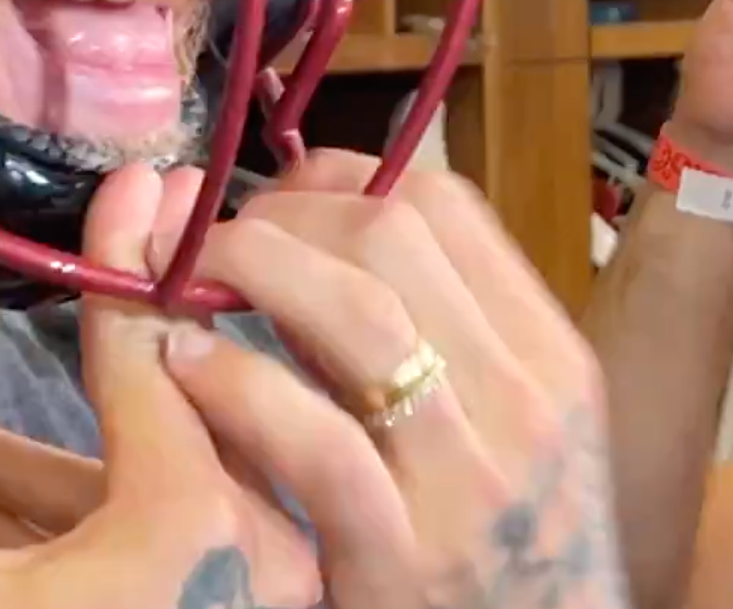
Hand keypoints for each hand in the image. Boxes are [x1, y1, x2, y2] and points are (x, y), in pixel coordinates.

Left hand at [0, 153, 633, 608]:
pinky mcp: (404, 556)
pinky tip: (185, 368)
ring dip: (252, 270)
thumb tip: (322, 228)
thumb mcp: (507, 432)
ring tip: (184, 279)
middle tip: (214, 239)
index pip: (444, 204)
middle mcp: (523, 405)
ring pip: (360, 313)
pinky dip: (238, 387)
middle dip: (280, 214)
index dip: (337, 176)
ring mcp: (468, 482)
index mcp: (548, 357)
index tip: (275, 194)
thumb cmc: (505, 550)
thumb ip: (439, 337)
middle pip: (394, 235)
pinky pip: (316, 440)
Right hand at [0, 164, 308, 608]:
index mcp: (189, 513)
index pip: (146, 347)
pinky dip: (66, 545)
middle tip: (88, 264)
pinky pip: (148, 574)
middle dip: (87, 356)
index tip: (135, 176)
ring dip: (41, 471)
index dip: (118, 258)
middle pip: (163, 416)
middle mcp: (245, 552)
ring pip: (143, 508)